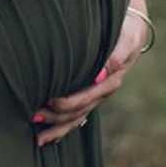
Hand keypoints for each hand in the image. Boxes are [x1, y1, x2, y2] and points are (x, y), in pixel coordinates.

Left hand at [30, 7, 150, 145]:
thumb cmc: (126, 31)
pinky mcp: (91, 93)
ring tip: (37, 137)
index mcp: (110, 81)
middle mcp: (102, 92)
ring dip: (57, 128)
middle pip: (78, 112)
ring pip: (77, 118)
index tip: (48, 101)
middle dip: (56, 117)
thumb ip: (114, 58)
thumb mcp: (125, 40)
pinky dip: (64, 127)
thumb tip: (99, 77)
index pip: (86, 98)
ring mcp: (97, 95)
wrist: (132, 29)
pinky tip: (50, 136)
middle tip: (32, 116)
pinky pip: (78, 116)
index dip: (67, 102)